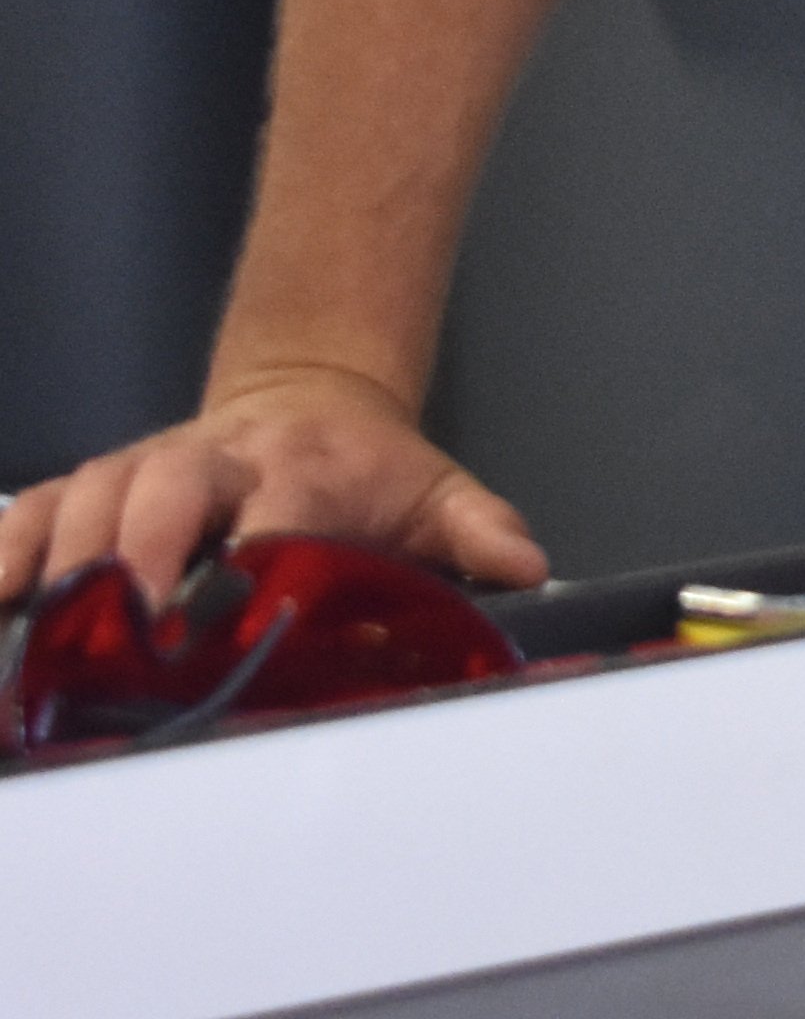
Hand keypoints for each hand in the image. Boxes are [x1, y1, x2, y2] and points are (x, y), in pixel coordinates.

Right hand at [0, 364, 547, 605]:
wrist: (311, 397)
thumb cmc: (368, 469)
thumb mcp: (437, 493)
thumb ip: (479, 533)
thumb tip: (529, 569)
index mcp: (304, 466)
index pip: (281, 508)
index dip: (260, 555)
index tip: (244, 612)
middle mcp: (213, 461)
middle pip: (166, 485)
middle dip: (142, 548)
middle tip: (128, 621)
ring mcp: (142, 470)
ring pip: (89, 496)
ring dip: (65, 559)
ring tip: (47, 630)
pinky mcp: (89, 489)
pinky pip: (31, 513)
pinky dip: (4, 556)